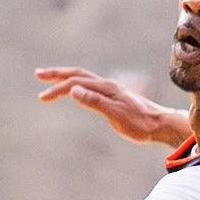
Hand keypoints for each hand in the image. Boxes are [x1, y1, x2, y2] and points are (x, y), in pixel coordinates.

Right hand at [34, 68, 188, 146]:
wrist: (161, 125)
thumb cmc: (140, 123)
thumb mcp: (116, 115)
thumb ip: (95, 102)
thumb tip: (73, 90)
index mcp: (106, 88)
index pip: (76, 83)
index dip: (57, 89)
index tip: (42, 98)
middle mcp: (107, 85)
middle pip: (78, 74)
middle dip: (57, 74)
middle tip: (38, 74)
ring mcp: (110, 90)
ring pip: (84, 78)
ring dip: (66, 77)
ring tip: (50, 79)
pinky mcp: (113, 97)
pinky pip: (90, 86)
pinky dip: (76, 84)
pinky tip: (74, 90)